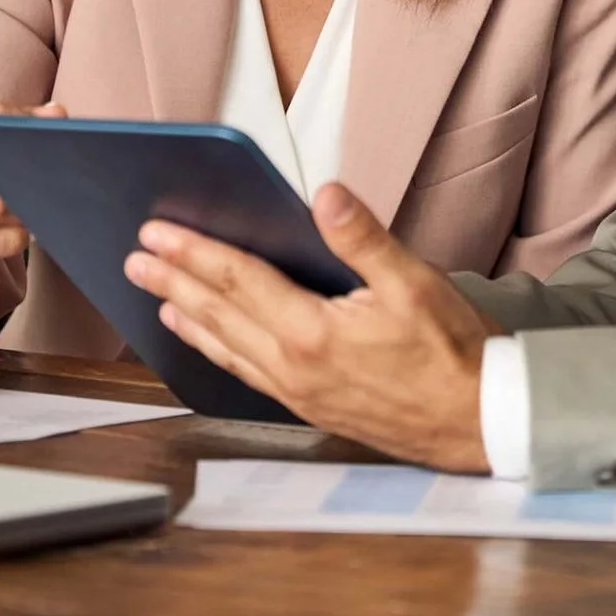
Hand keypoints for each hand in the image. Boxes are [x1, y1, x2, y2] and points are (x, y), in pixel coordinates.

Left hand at [123, 182, 502, 471]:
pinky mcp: (310, 406)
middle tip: (135, 258)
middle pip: (220, 315)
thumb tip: (326, 194)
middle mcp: (294, 367)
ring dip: (187, 318)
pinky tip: (207, 341)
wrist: (480, 421)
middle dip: (174, 283)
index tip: (156, 233)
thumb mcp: (416, 283)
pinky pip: (247, 374)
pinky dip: (217, 352)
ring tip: (155, 298)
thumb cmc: (455, 352)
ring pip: (227, 348)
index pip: (239, 281)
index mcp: (313, 333)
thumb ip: (364, 239)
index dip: (194, 253)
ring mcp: (299, 392)